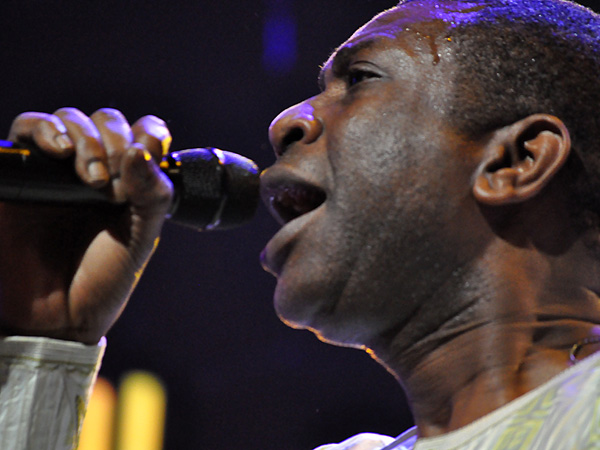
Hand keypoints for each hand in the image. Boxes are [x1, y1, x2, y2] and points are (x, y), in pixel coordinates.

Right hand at [0, 107, 172, 343]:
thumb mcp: (141, 239)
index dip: (147, 137)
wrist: (56, 316)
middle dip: (113, 142)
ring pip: (68, 119)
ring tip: (92, 177)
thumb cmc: (103, 279)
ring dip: (84, 137)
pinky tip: (58, 150)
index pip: (143, 133)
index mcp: (130, 182)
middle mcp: (95, 170)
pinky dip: (43, 129)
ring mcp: (57, 171)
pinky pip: (26, 130)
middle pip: (105, 121)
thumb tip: (139, 150)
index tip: (144, 164)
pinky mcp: (21, 175)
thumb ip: (151, 196)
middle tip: (112, 186)